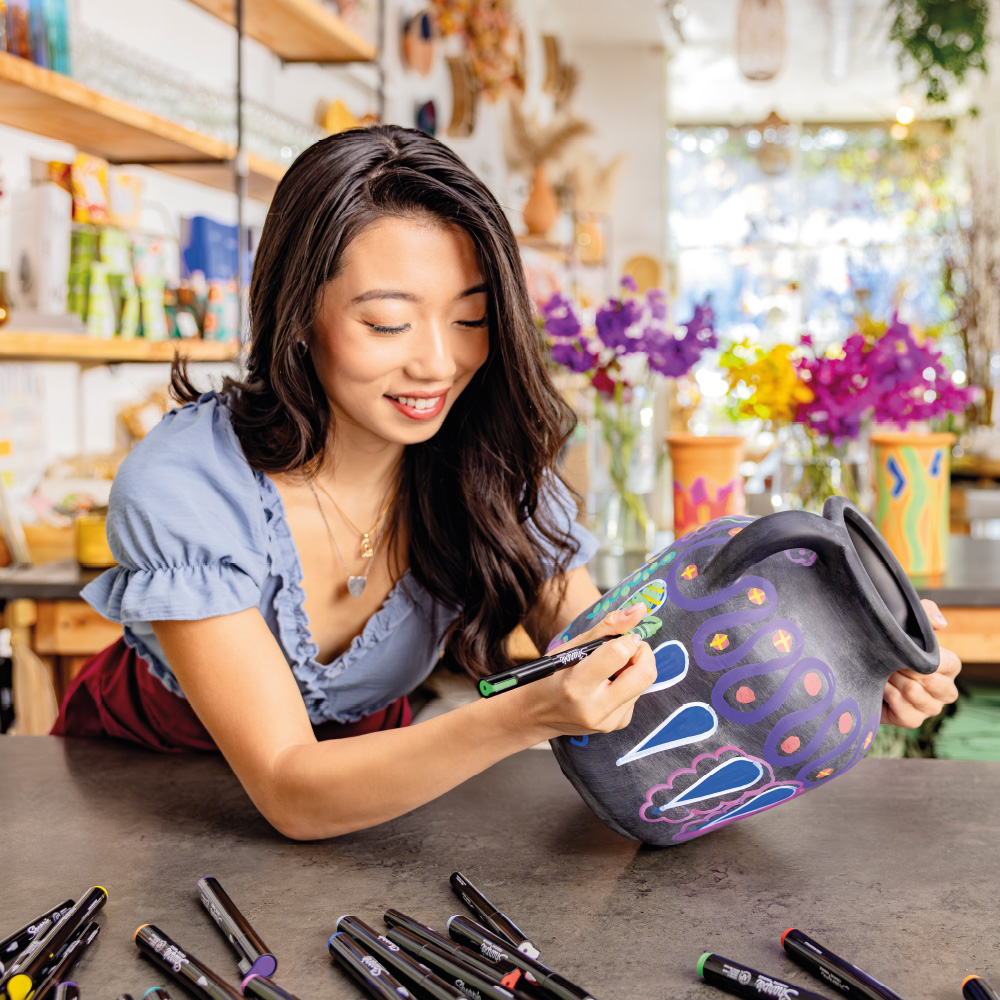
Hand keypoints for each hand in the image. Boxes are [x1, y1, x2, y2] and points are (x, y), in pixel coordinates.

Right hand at [507, 601, 656, 741]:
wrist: (536, 715)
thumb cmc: (551, 676)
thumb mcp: (572, 647)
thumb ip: (609, 627)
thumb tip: (640, 609)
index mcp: (577, 685)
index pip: (618, 654)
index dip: (628, 638)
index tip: (624, 635)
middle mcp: (595, 708)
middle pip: (644, 674)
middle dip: (643, 653)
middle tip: (629, 646)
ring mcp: (608, 721)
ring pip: (643, 684)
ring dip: (634, 668)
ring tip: (611, 668)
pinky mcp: (617, 725)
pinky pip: (636, 696)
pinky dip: (628, 683)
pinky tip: (608, 684)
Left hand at [880, 599, 960, 727]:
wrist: (861, 667)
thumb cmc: (890, 644)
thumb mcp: (906, 623)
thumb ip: (925, 613)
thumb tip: (940, 624)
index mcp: (948, 667)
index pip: (949, 663)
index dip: (926, 659)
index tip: (905, 650)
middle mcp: (944, 690)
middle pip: (934, 682)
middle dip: (907, 669)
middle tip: (889, 660)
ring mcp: (929, 707)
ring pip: (917, 696)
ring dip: (896, 681)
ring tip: (884, 671)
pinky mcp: (912, 720)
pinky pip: (907, 714)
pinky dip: (891, 698)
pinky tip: (881, 687)